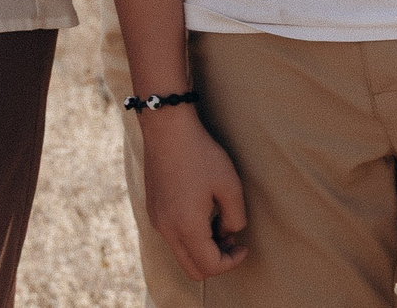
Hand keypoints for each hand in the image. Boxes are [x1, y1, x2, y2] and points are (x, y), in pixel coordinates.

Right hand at [140, 108, 248, 280]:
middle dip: (216, 261)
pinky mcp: (153, 209)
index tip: (243, 245)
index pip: (210, 266)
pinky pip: (172, 237)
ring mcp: (156, 219)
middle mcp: (167, 228)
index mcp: (186, 226)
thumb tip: (230, 232)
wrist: (166, 127)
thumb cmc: (200, 154)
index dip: (232, 262)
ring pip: (181, 254)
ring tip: (219, 222)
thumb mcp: (229, 185)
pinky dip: (189, 236)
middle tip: (231, 240)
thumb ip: (236, 217)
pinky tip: (201, 211)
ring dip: (202, 249)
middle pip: (193, 269)